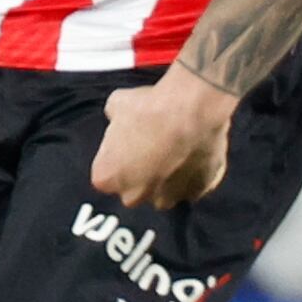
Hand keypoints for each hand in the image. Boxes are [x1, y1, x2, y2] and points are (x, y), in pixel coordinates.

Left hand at [90, 68, 235, 209]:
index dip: (116, 156)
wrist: (194, 111)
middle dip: (140, 173)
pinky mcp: (197, 193)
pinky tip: (195, 152)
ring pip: (163, 192)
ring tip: (176, 150)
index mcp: (107, 178)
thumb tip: (120, 119)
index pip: (105, 173)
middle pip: (133, 189)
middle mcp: (134, 196)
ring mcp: (168, 199)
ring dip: (167, 177)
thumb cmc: (150, 109)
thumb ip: (115, 121)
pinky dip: (193, 174)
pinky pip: (192, 187)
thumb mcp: (117, 103)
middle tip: (151, 146)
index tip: (126, 142)